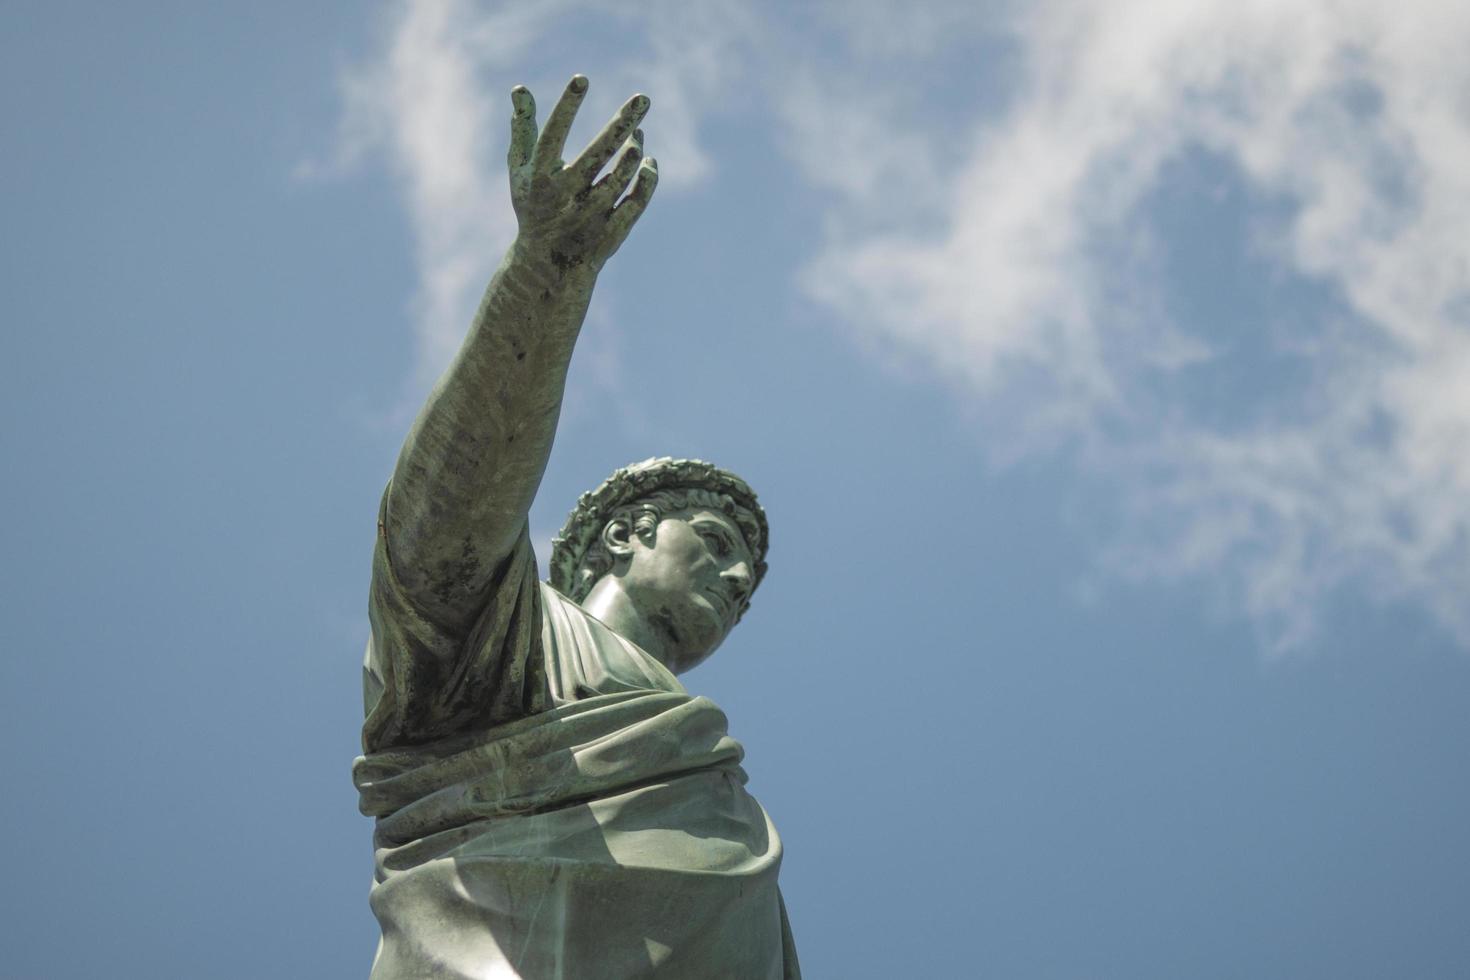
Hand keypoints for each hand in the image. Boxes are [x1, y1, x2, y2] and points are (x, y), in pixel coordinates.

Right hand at [508, 75, 657, 275]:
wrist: (549, 265)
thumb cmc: (534, 206)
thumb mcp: (520, 171)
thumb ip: (521, 130)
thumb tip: (519, 89)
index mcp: (541, 178)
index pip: (553, 135)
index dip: (566, 106)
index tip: (582, 78)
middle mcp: (566, 197)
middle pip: (599, 154)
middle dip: (622, 123)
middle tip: (643, 98)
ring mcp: (591, 216)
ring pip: (623, 175)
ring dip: (635, 148)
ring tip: (638, 130)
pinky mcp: (612, 232)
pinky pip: (637, 200)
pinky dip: (647, 178)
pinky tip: (648, 160)